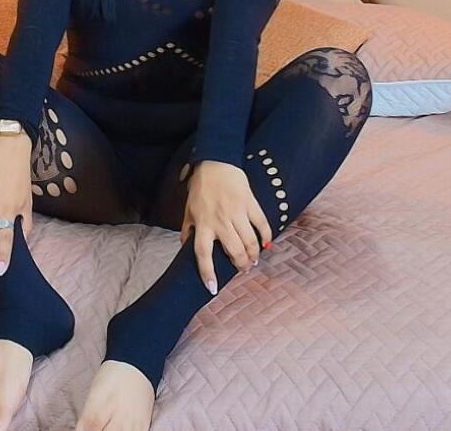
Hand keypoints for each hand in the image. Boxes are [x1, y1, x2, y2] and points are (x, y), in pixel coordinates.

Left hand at [181, 160, 271, 294]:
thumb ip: (187, 229)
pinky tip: (266, 245)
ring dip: (253, 256)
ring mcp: (236, 212)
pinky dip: (266, 237)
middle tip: (242, 270)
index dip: (207, 273)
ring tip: (253, 261)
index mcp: (203, 224)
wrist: (216, 162)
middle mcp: (220, 221)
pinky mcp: (250, 204)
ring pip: (249, 242)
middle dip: (240, 265)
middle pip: (233, 251)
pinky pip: (262, 224)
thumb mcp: (189, 209)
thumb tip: (185, 246)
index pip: (203, 254)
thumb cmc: (201, 187)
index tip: (212, 288)